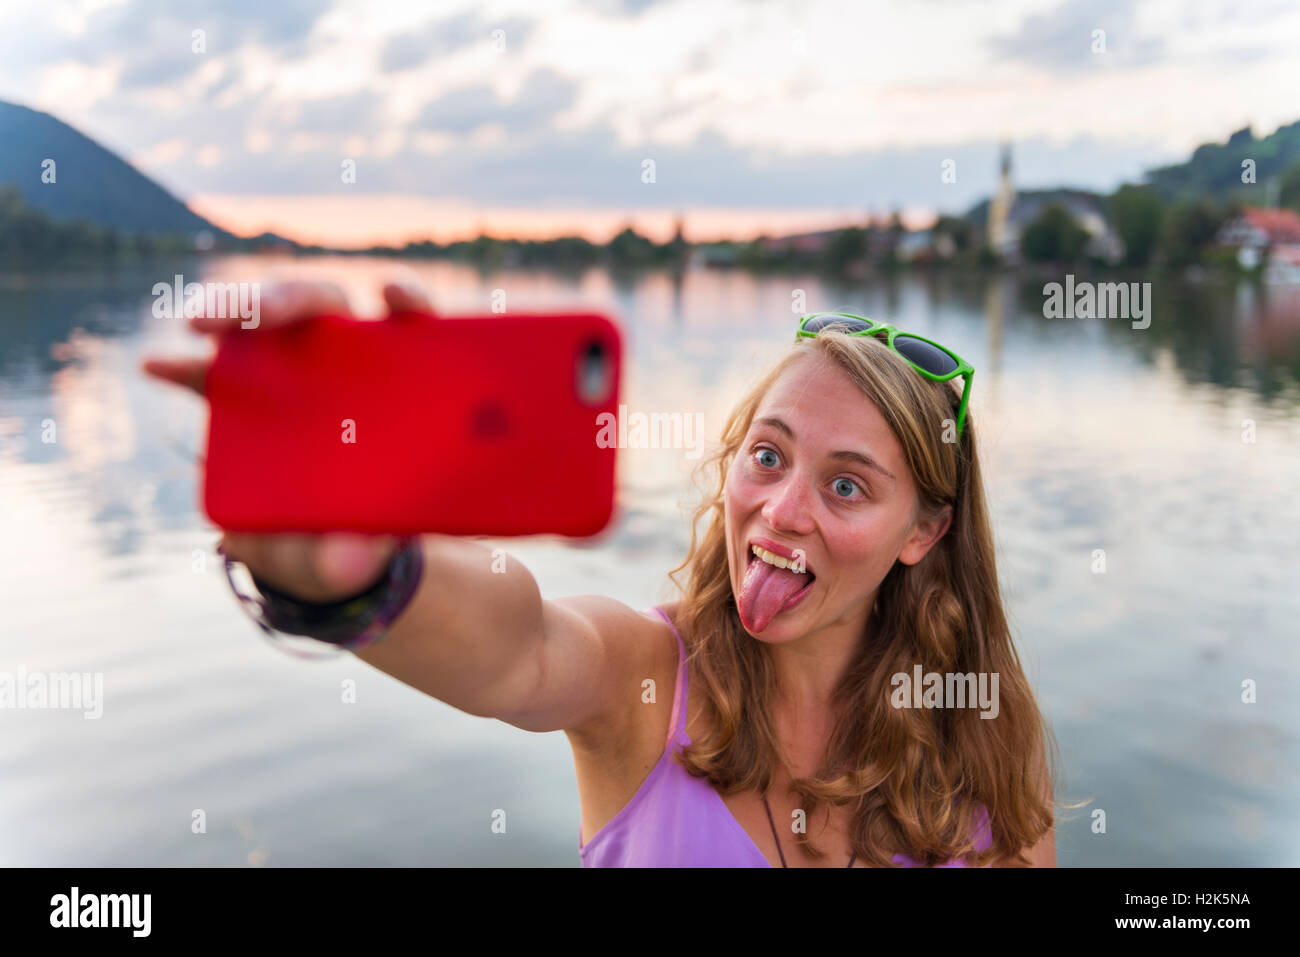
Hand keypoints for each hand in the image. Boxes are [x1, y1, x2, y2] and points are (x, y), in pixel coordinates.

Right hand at [142, 278, 432, 600]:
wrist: (331, 559)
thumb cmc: (369, 540)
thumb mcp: (368, 550)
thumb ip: (362, 551)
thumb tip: (352, 562)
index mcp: (401, 390)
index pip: (415, 328)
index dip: (409, 300)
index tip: (392, 292)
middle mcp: (351, 367)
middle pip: (327, 308)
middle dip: (291, 298)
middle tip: (258, 315)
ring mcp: (298, 377)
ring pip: (270, 322)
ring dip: (234, 310)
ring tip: (199, 325)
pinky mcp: (251, 399)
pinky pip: (216, 373)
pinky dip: (187, 366)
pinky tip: (157, 364)